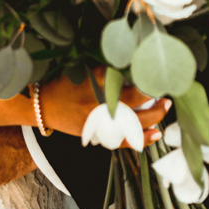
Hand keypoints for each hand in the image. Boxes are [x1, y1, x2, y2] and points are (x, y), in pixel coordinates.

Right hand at [39, 69, 167, 144]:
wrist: (43, 106)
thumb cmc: (64, 85)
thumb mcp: (82, 71)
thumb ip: (106, 71)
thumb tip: (135, 69)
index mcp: (93, 80)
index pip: (126, 75)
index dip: (143, 74)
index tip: (155, 71)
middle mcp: (97, 100)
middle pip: (134, 99)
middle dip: (153, 96)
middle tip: (164, 91)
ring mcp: (98, 119)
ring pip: (133, 121)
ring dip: (153, 115)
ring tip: (164, 108)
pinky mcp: (97, 134)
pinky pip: (124, 139)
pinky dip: (141, 138)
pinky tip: (156, 133)